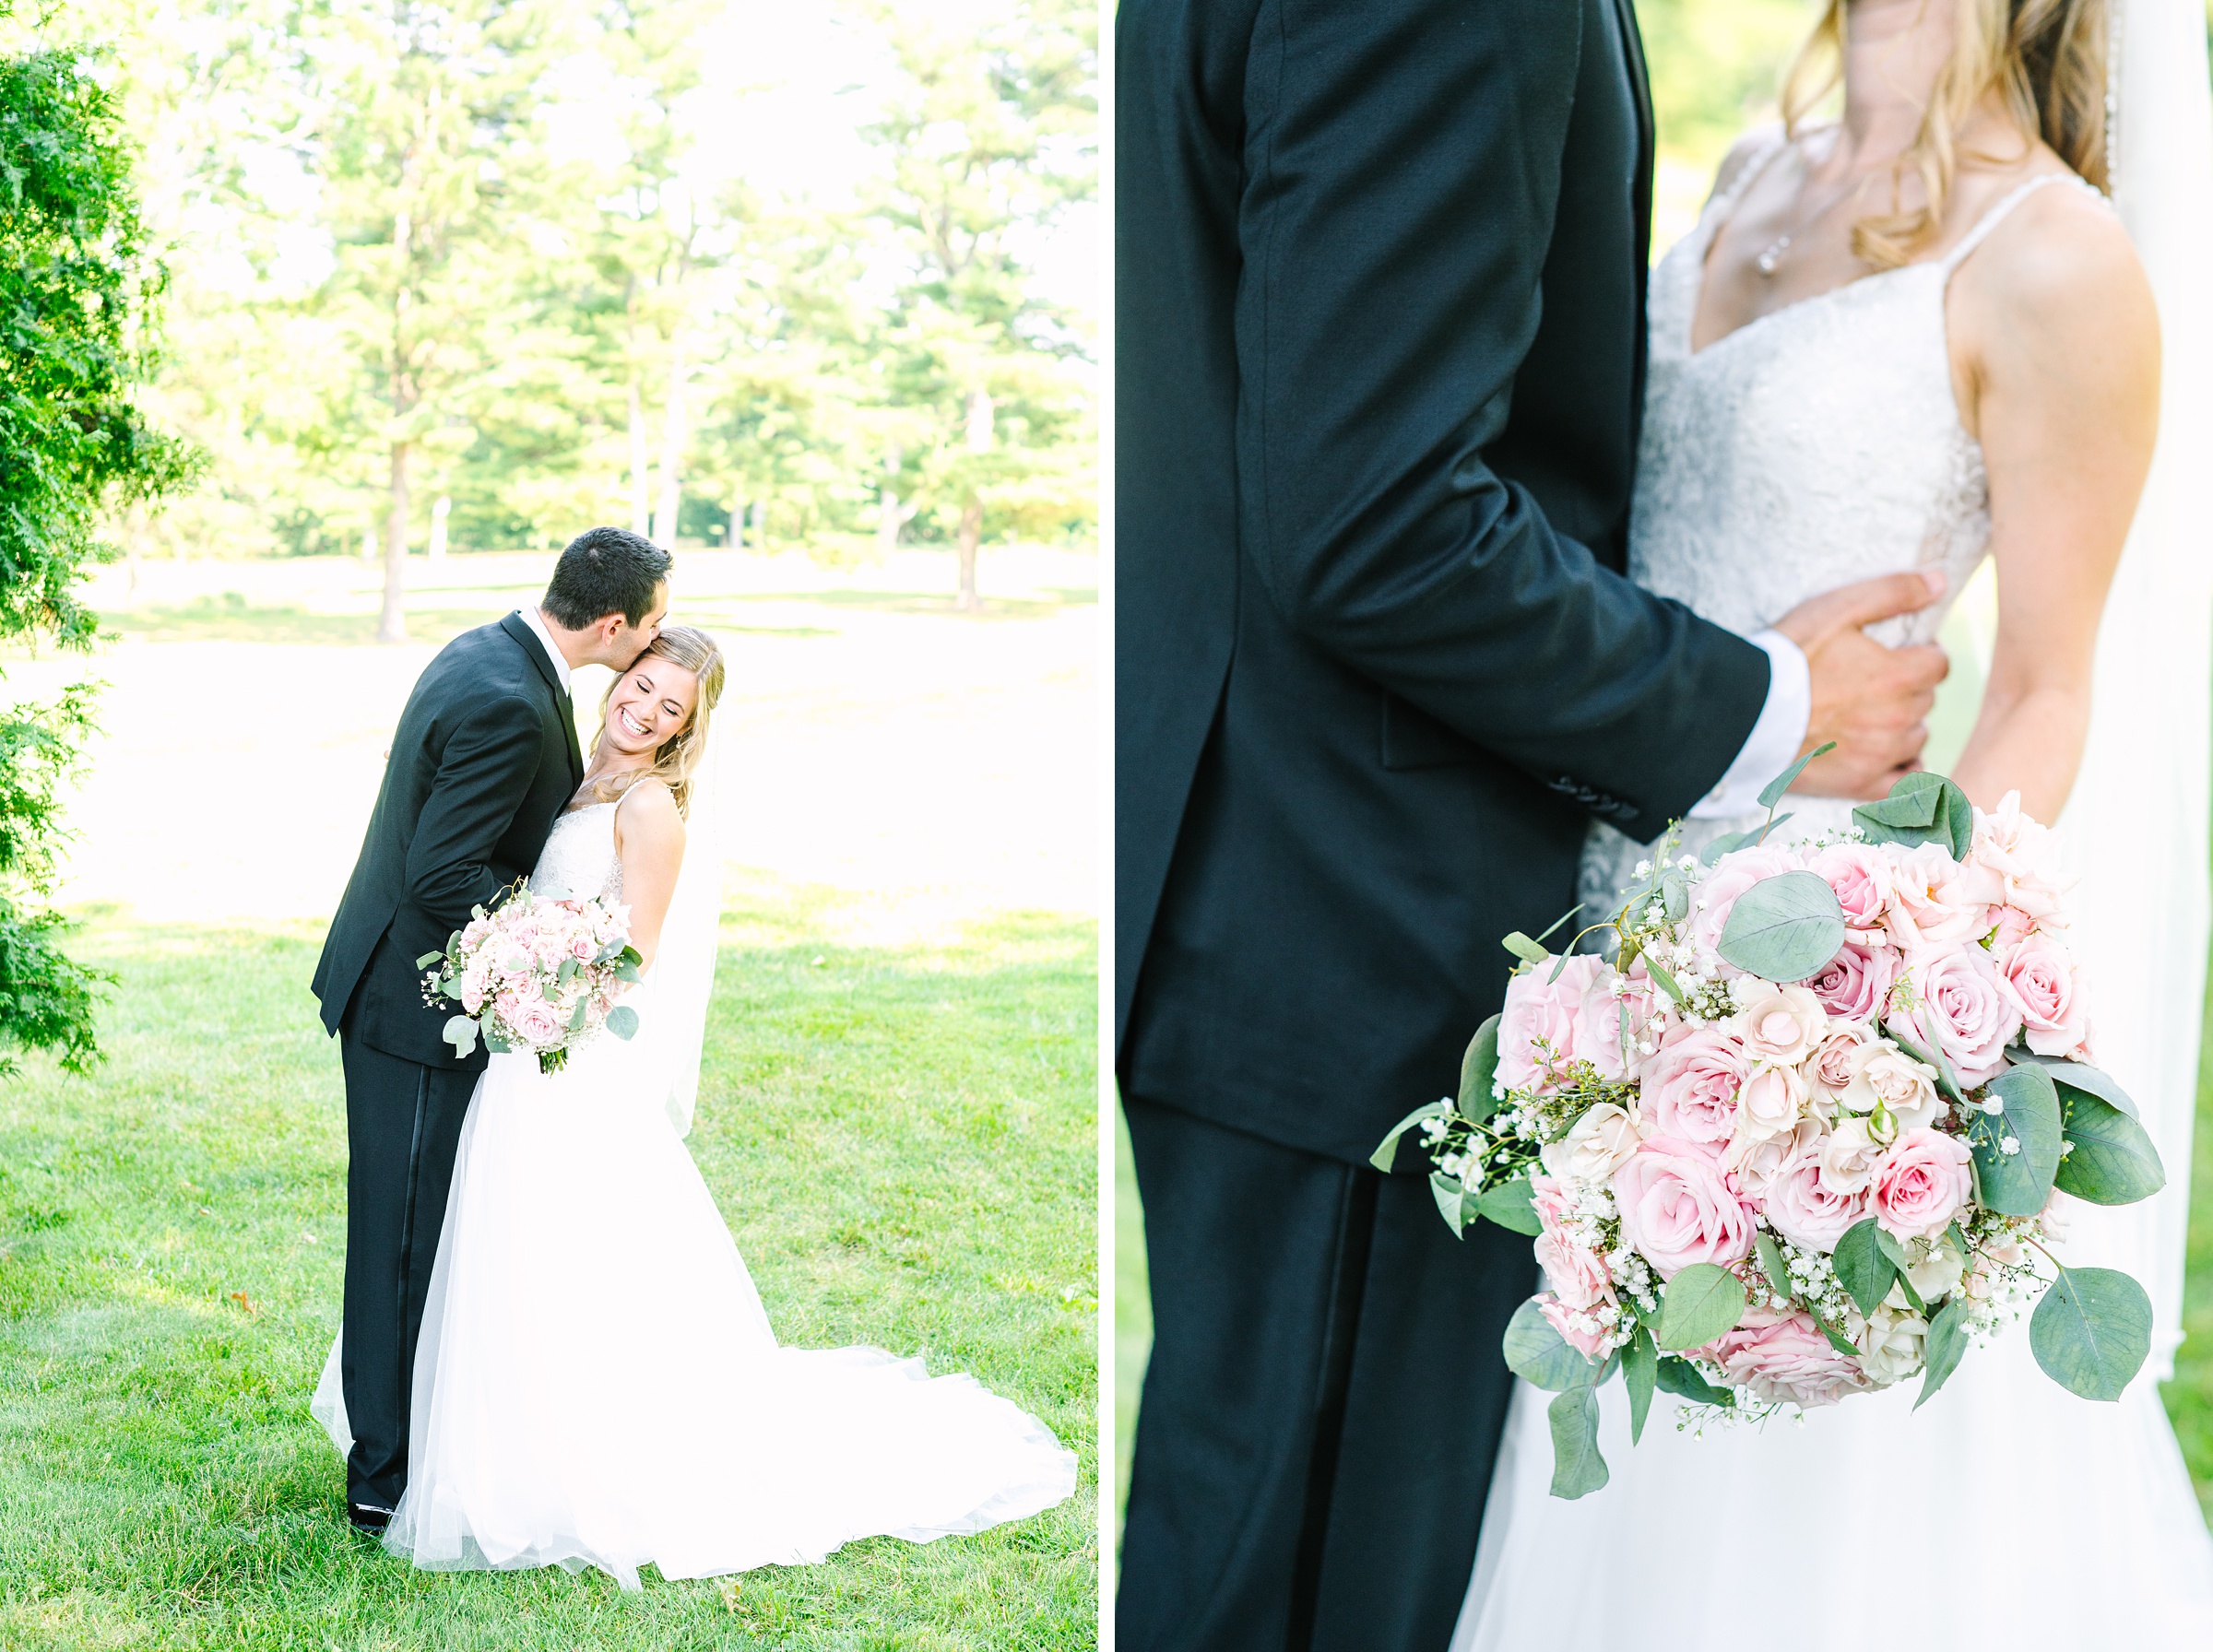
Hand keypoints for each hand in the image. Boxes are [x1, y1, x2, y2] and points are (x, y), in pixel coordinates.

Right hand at [1771, 570, 1949, 798]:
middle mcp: (1898, 718)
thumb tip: (1938, 581)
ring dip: (1901, 726)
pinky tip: (1890, 761)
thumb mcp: (1838, 608)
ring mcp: (1880, 754)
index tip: (1898, 654)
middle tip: (1872, 682)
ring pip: (1915, 737)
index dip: (1920, 655)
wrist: (1743, 712)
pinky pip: (1903, 785)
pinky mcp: (1858, 783)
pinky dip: (1904, 774)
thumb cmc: (1788, 657)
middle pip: (1925, 700)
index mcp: (1899, 675)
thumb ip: (1893, 591)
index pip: (1938, 664)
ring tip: (1867, 716)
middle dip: (1907, 689)